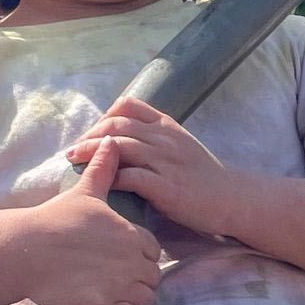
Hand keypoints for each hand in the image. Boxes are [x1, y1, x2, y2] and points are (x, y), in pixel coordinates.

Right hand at [17, 143, 162, 304]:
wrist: (25, 249)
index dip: (139, 257)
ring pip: (146, 300)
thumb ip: (104, 169)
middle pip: (152, 278)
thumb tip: (111, 141)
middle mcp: (132, 260)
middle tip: (111, 279)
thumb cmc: (54, 220)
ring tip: (110, 295)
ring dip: (133, 300)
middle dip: (138, 280)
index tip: (117, 258)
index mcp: (132, 234)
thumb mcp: (84, 192)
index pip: (153, 252)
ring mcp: (120, 286)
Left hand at [67, 97, 234, 236]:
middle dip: (88, 136)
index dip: (103, 116)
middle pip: (116, 125)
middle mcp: (164, 139)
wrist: (232, 199)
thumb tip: (122, 138)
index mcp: (167, 126)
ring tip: (74, 163)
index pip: (128, 105)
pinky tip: (99, 184)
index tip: (91, 134)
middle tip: (72, 151)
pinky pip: (131, 177)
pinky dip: (110, 178)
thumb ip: (155, 137)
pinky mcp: (167, 188)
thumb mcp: (181, 145)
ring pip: (119, 147)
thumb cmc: (204, 176)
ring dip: (91, 154)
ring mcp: (166, 162)